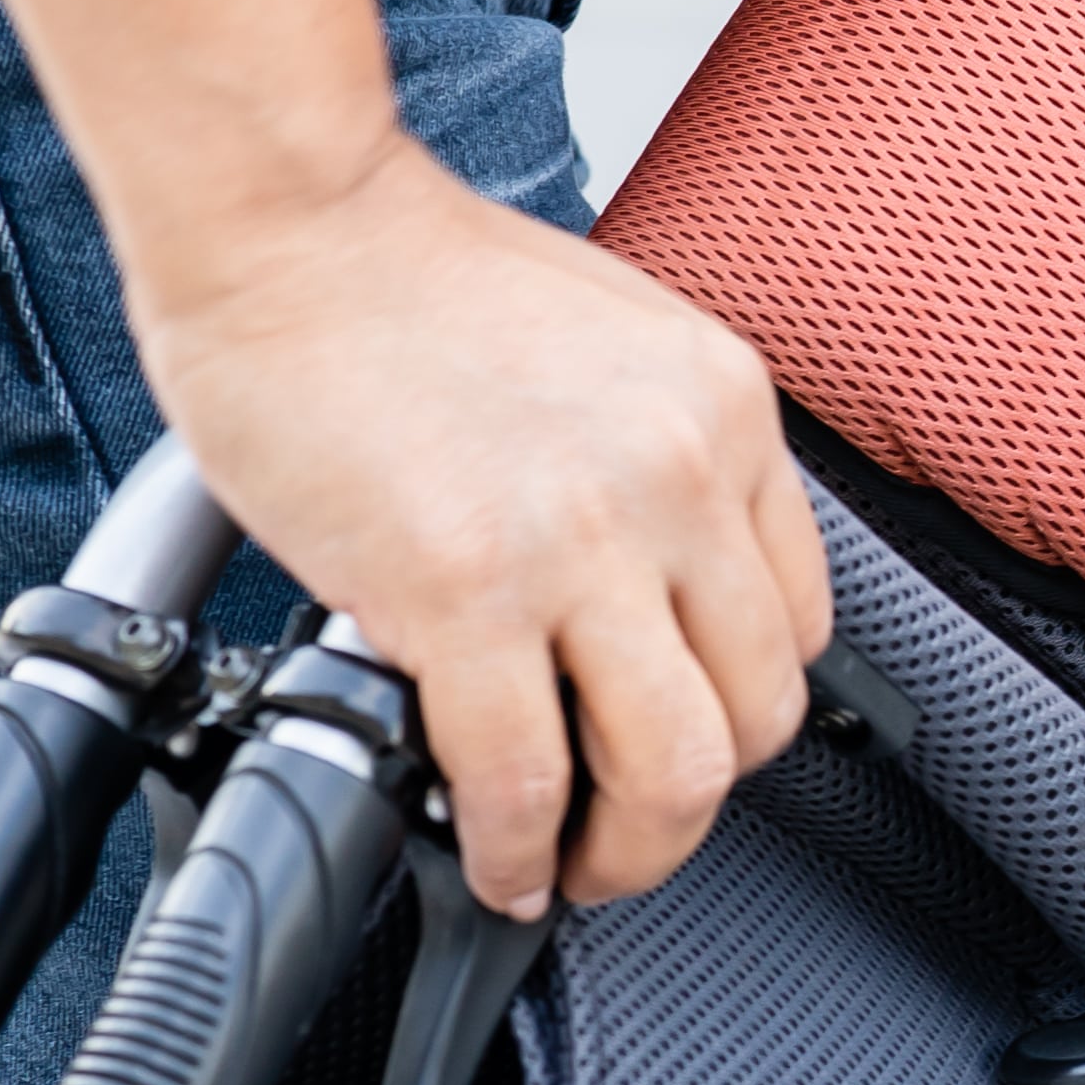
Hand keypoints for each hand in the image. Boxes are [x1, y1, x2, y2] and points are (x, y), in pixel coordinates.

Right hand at [132, 155, 831, 917]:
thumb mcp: (611, 343)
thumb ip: (651, 458)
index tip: (679, 739)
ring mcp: (581, 539)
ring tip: (569, 865)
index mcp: (725, 414)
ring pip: (675, 768)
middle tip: (629, 831)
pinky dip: (512, 847)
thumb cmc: (408, 274)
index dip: (736, 707)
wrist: (289, 219)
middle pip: (757, 712)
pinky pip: (521, 775)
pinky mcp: (463, 591)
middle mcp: (682, 476)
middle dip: (692, 803)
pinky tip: (489, 855)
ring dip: (628, 850)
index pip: (795, 621)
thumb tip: (639, 587)